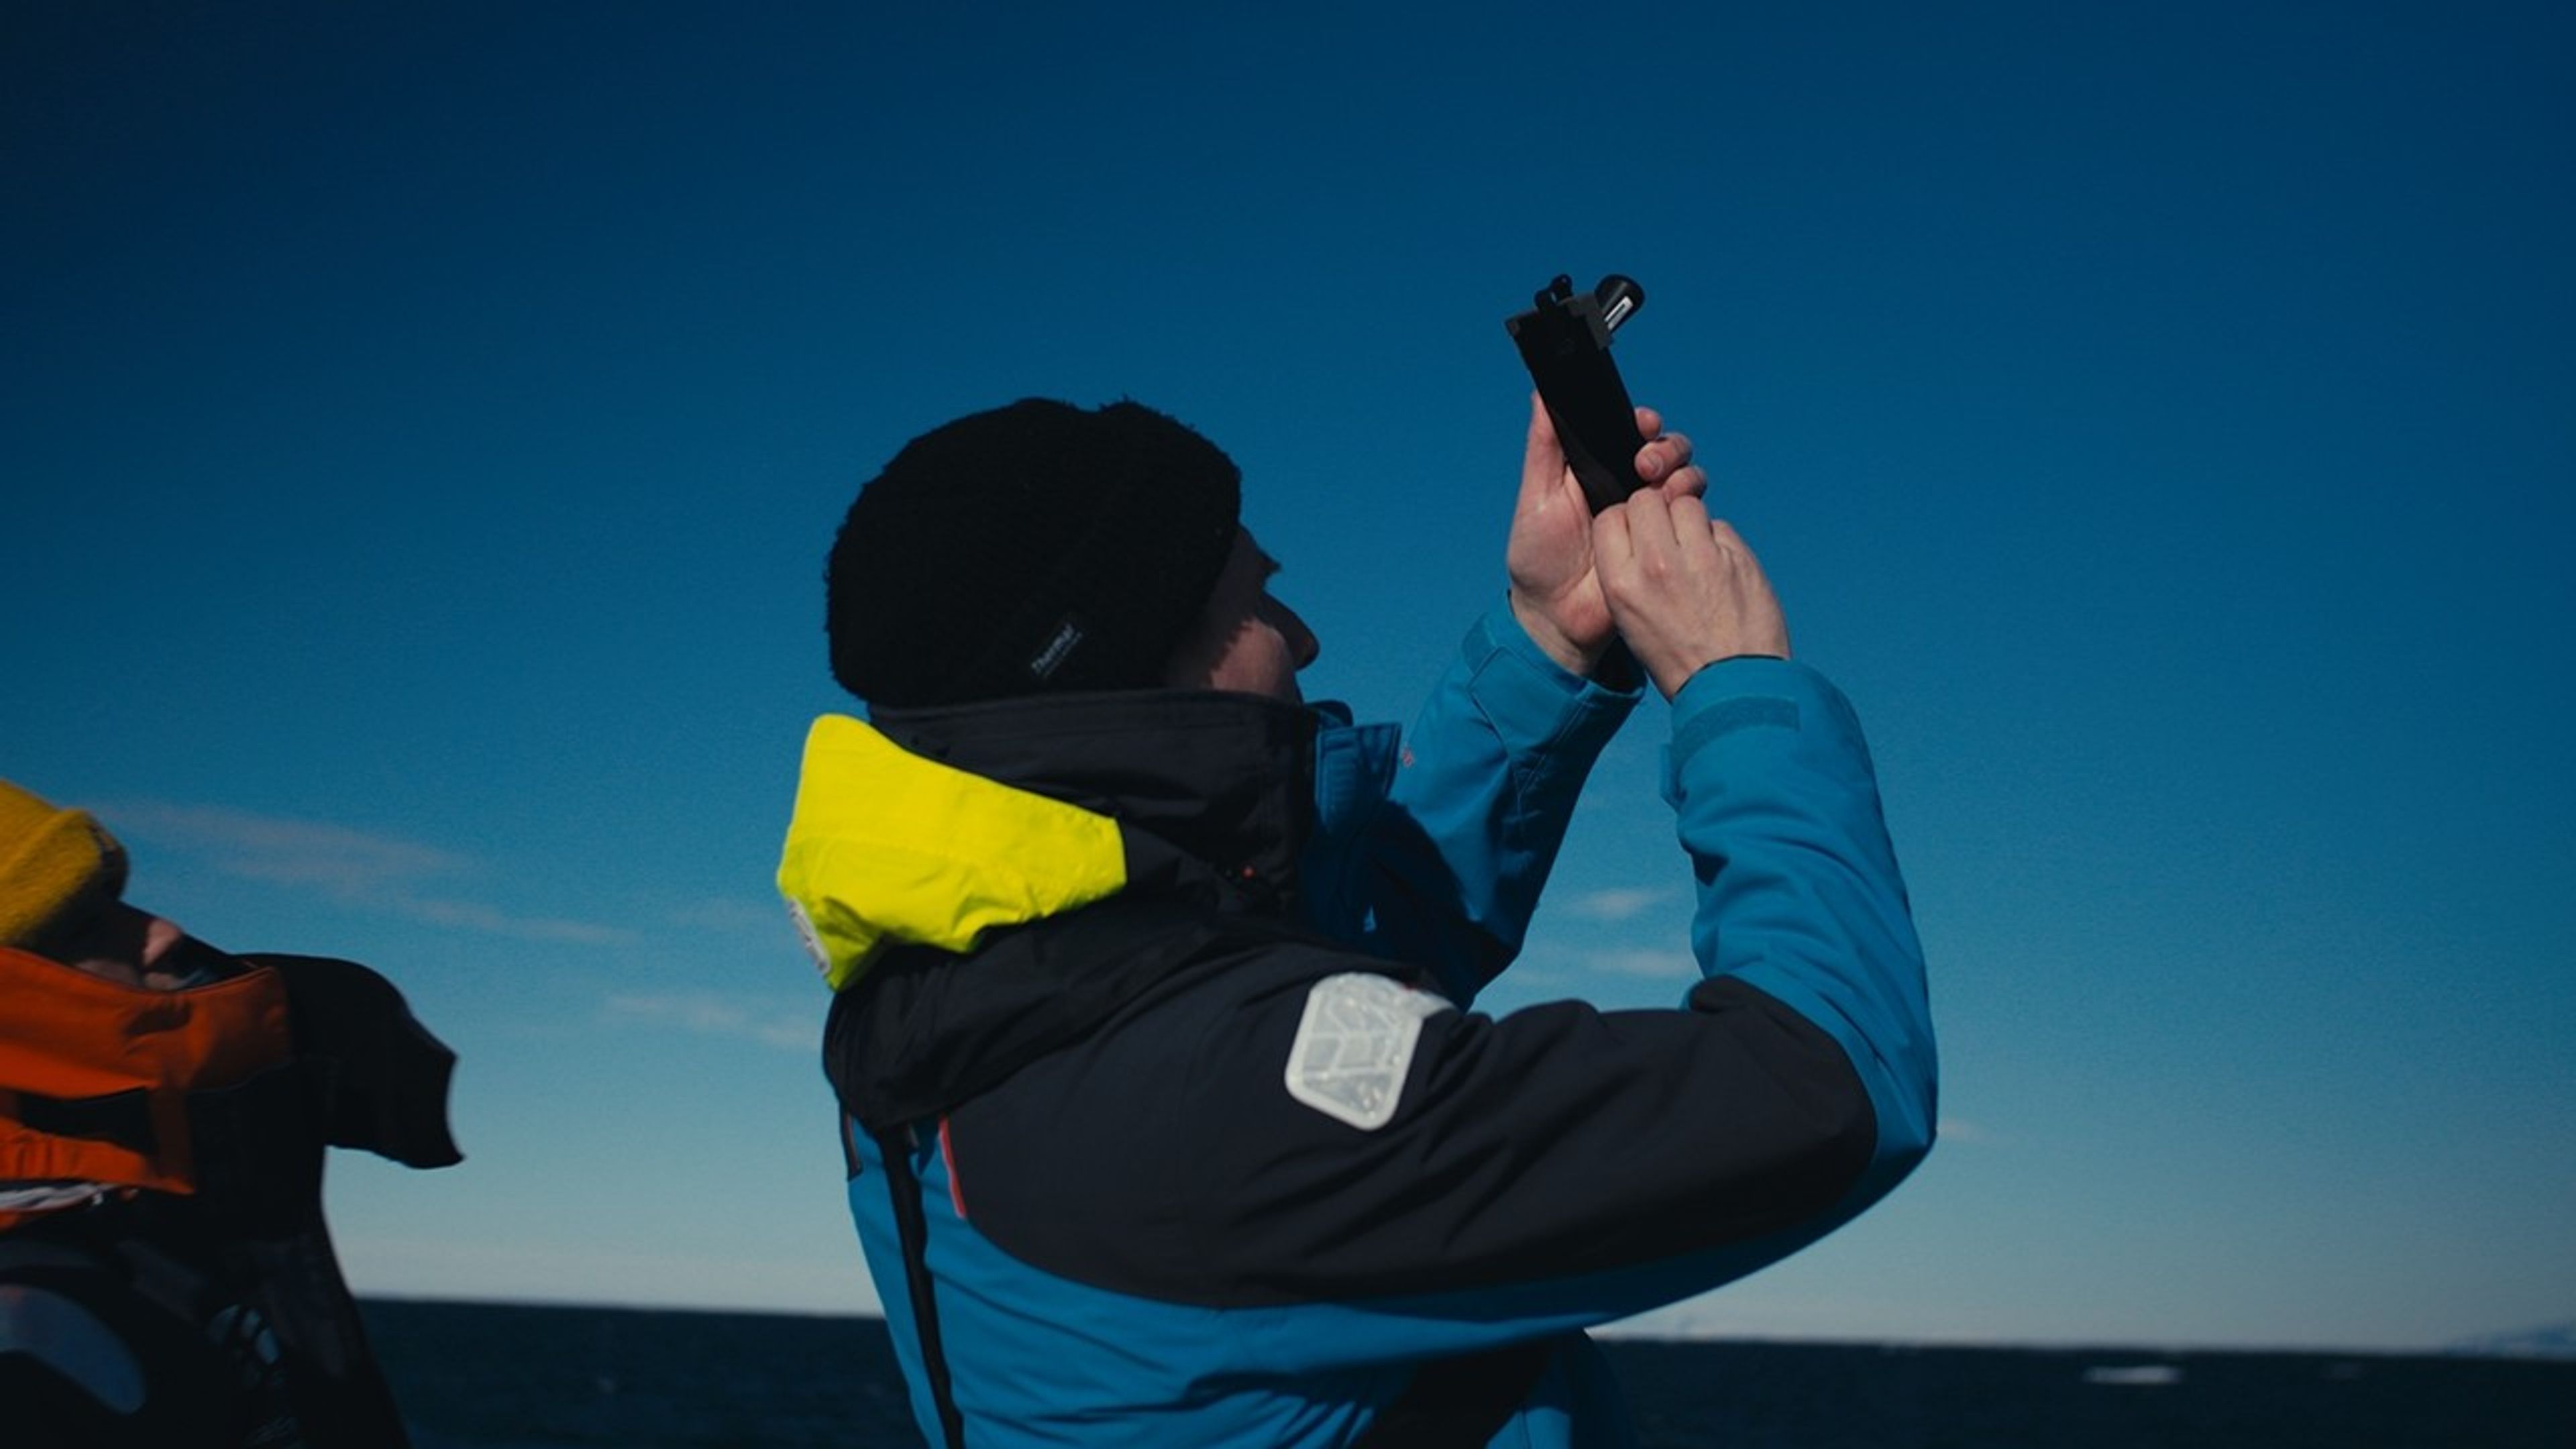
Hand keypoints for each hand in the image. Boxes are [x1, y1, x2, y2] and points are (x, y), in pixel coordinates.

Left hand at [1506, 394, 1704, 674]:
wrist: (1557, 619)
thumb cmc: (1539, 558)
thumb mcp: (1536, 498)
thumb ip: (1543, 448)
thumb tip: (1542, 392)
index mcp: (1597, 471)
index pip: (1628, 433)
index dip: (1641, 421)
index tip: (1641, 421)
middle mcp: (1629, 488)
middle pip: (1665, 450)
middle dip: (1665, 447)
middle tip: (1645, 463)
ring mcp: (1651, 516)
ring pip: (1685, 476)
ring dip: (1681, 471)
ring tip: (1657, 487)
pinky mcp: (1667, 543)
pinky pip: (1693, 515)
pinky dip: (1690, 505)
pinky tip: (1671, 513)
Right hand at [1591, 491, 1789, 698]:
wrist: (1733, 689)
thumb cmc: (1680, 659)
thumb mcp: (1631, 621)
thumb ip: (1629, 572)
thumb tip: (1641, 530)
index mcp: (1622, 584)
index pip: (1610, 516)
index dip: (1624, 522)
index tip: (1637, 539)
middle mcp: (1656, 565)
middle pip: (1646, 500)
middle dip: (1656, 512)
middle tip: (1669, 538)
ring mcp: (1699, 558)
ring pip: (1686, 503)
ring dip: (1691, 521)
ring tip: (1697, 553)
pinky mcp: (1737, 558)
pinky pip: (1720, 526)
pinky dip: (1720, 542)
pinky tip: (1722, 571)